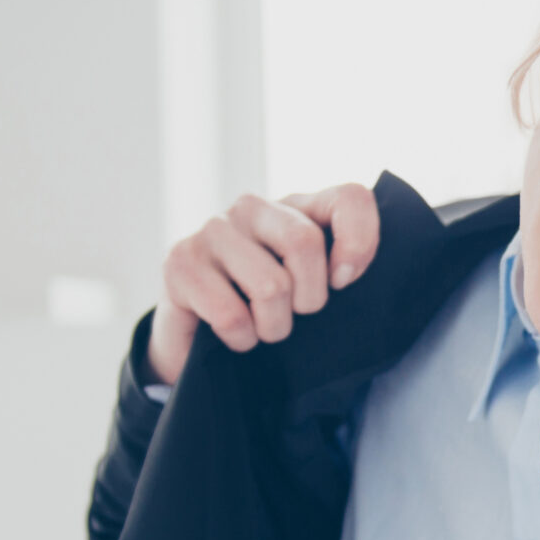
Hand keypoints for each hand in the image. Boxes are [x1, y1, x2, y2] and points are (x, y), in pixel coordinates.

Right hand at [147, 183, 379, 385]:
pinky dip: (241, 340)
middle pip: (304, 241)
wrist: (198, 342)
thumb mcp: (315, 289)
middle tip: (296, 314)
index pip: (350, 198)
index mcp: (296, 206)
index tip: (344, 282)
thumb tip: (346, 274)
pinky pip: (232, 315)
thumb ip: (344, 269)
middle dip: (310, 298)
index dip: (360, 244)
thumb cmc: (269, 312)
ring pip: (270, 286)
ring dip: (274, 327)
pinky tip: (234, 335)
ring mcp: (213, 230)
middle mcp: (253, 207)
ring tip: (263, 327)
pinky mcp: (179, 262)